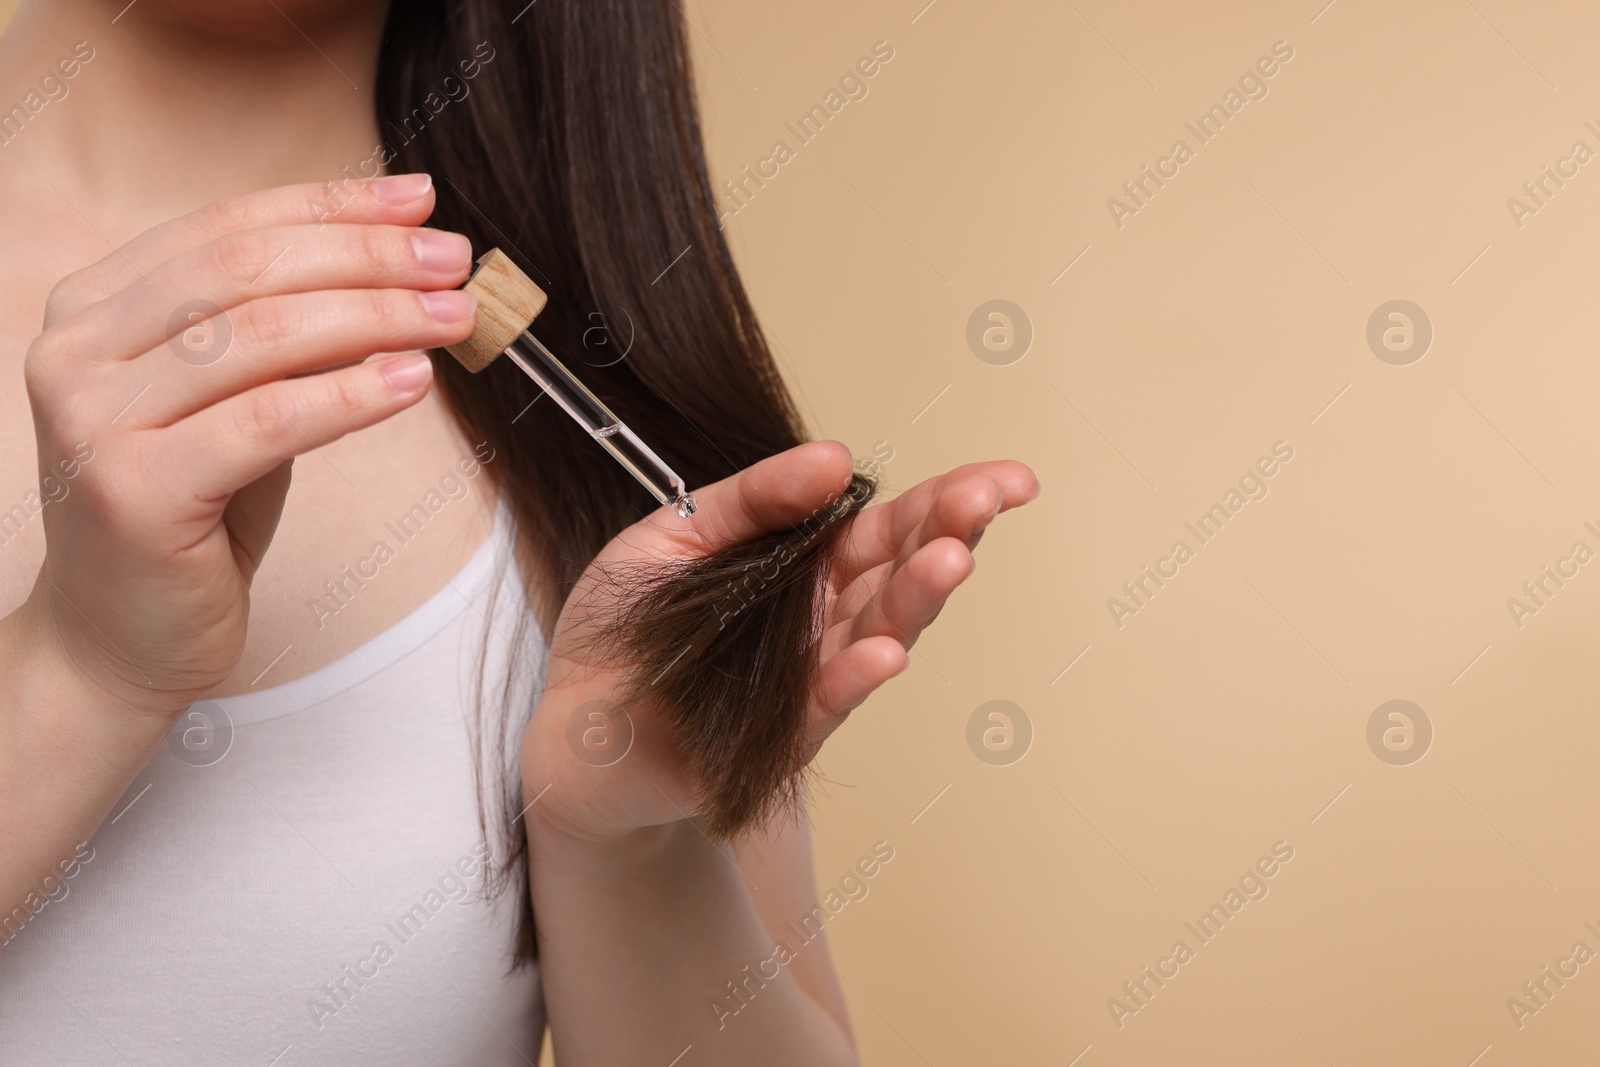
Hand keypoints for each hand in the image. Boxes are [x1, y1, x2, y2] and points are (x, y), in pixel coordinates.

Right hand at [20, 174, 475, 717]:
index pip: (227, 227)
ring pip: (259, 337)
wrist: (119, 640)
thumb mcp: (238, 402)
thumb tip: (401, 263)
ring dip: (376, 318)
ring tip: (454, 318)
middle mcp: (76, 350)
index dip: (332, 205)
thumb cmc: (191, 516)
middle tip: (454, 261)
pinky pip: (266, 421)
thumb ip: (288, 335)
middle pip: (246, 272)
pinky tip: (411, 382)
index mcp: (94, 307)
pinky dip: (349, 394)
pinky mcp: (131, 489)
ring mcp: (93, 419)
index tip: (420, 202)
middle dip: (367, 257)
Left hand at [521, 440, 1039, 841]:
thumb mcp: (676, 533)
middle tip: (985, 501)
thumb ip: (754, 498)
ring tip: (951, 559)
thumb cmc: (627, 626)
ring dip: (915, 599)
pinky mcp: (772, 740)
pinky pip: (820, 708)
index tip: (1009, 480)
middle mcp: (822, 622)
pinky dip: (851, 680)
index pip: (891, 526)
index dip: (951, 499)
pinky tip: (884, 652)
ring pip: (876, 635)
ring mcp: (806, 681)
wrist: (572, 722)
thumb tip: (836, 457)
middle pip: (899, 573)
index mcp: (806, 566)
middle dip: (947, 533)